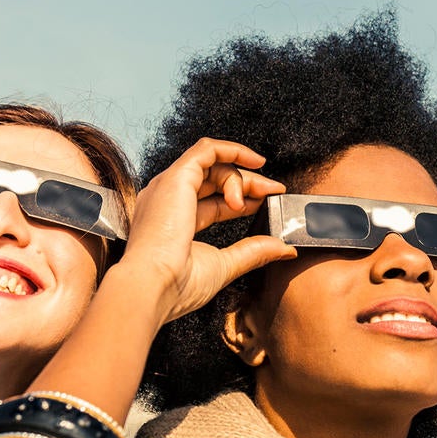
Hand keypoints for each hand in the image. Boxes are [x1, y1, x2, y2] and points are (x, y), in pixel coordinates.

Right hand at [118, 137, 295, 323]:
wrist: (152, 287)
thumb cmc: (176, 286)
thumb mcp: (224, 266)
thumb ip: (253, 252)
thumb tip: (284, 249)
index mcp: (171, 224)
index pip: (211, 203)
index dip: (242, 200)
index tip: (266, 203)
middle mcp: (166, 202)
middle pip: (213, 181)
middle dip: (248, 184)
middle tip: (274, 192)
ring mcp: (169, 188)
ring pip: (212, 165)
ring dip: (243, 176)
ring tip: (263, 192)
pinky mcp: (176, 178)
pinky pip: (206, 150)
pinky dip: (233, 151)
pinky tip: (255, 161)